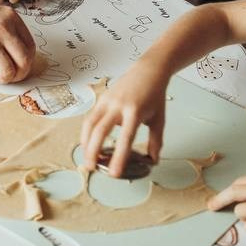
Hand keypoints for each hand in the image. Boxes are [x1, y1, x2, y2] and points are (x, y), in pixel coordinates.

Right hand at [0, 0, 35, 82]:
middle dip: (17, 75)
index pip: (30, 47)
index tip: (19, 67)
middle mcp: (3, 28)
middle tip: (7, 76)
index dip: (26, 62)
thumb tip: (17, 58)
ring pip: (7, 72)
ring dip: (0, 78)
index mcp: (10, 18)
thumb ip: (7, 32)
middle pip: (24, 62)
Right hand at [78, 59, 169, 175]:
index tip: (114, 173)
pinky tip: (88, 144)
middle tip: (92, 168)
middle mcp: (118, 106)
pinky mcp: (101, 98)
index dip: (119, 157)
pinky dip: (86, 133)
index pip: (125, 139)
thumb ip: (155, 141)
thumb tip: (152, 160)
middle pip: (100, 131)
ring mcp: (107, 100)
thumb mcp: (159, 119)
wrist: (148, 71)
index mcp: (135, 112)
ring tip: (87, 159)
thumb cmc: (154, 95)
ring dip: (86, 143)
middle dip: (94, 151)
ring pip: (90, 124)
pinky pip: (90, 118)